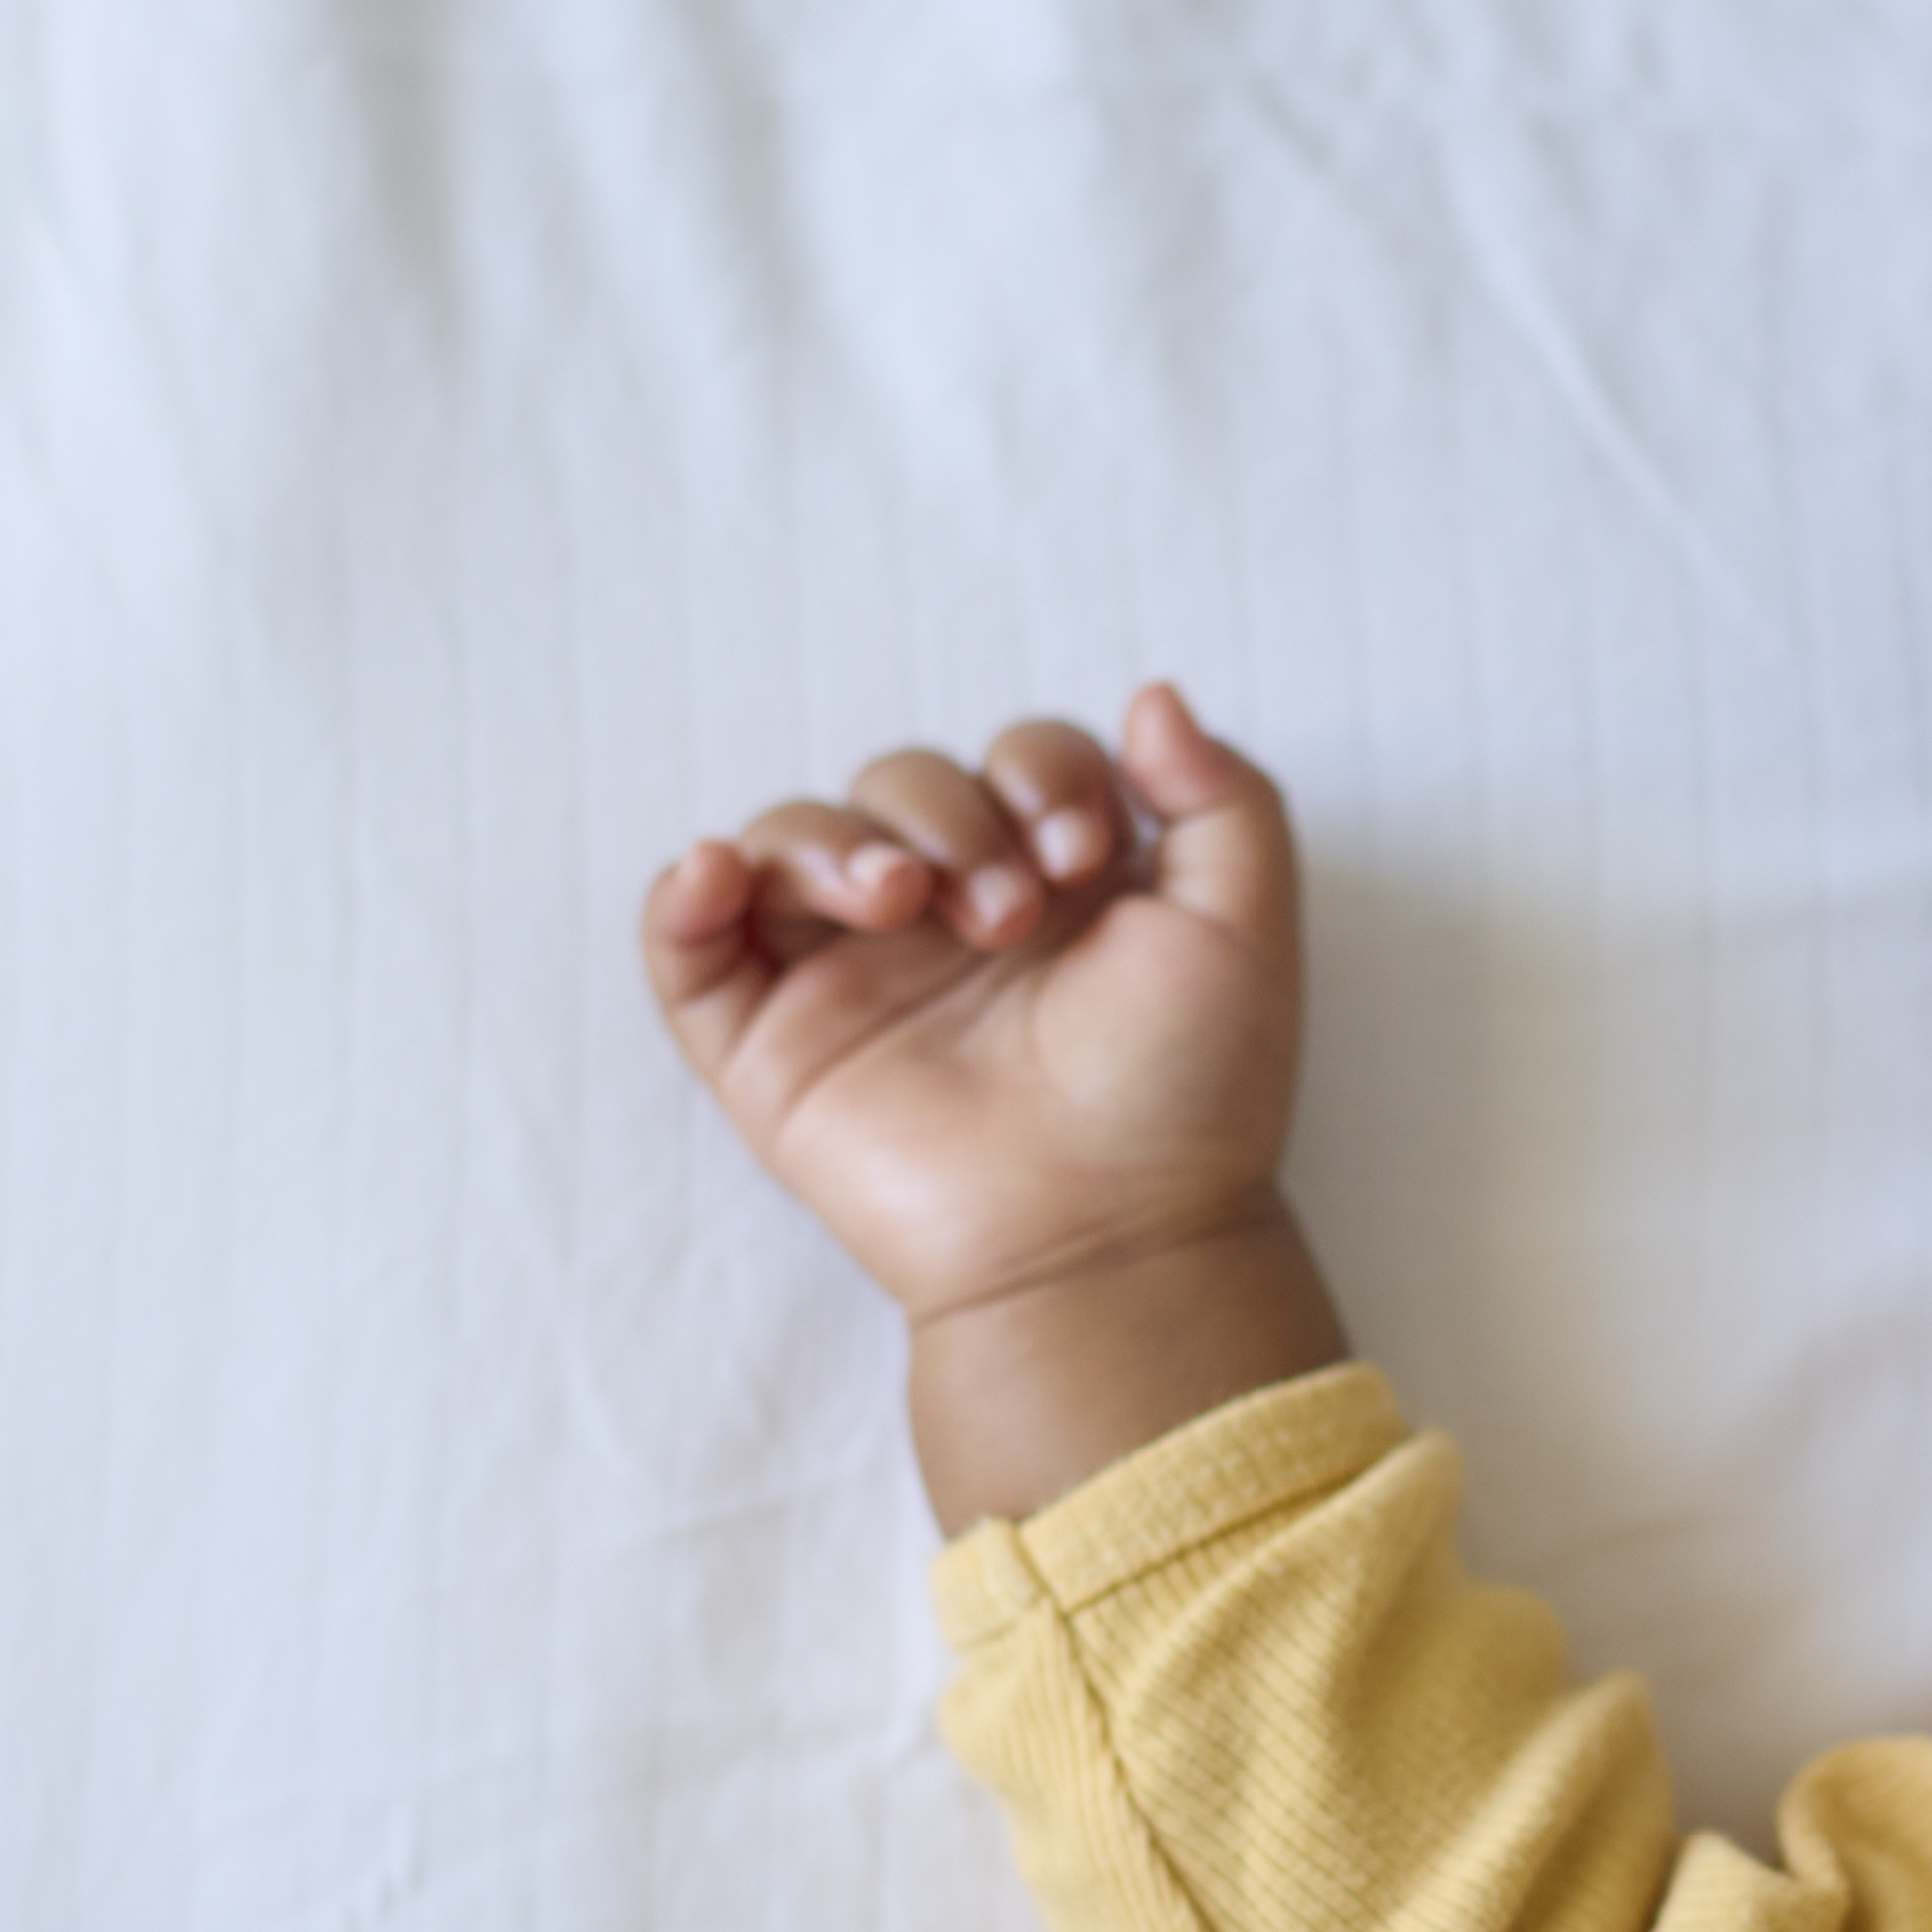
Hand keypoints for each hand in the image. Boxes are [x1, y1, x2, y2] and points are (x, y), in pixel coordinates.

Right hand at [645, 684, 1350, 1524]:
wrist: (1116, 1235)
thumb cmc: (1189, 1095)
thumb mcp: (1247, 925)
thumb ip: (1224, 794)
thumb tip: (1150, 696)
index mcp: (1053, 882)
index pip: (1013, 759)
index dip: (1040, 771)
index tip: (1082, 853)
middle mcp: (947, 919)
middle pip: (899, 782)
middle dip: (947, 815)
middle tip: (1005, 915)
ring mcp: (853, 981)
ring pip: (791, 841)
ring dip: (833, 841)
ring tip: (895, 900)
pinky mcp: (774, 1052)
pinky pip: (691, 952)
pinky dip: (684, 899)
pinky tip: (718, 873)